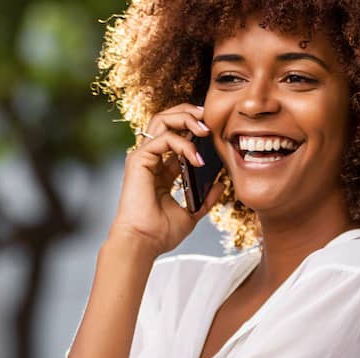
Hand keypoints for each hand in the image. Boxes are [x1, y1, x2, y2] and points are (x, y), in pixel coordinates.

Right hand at [107, 104, 226, 256]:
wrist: (144, 242)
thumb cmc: (160, 233)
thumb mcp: (191, 212)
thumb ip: (206, 198)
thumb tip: (221, 184)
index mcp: (161, 169)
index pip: (177, 136)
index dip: (194, 128)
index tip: (213, 130)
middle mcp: (151, 159)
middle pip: (166, 120)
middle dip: (188, 113)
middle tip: (208, 117)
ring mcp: (143, 157)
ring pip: (161, 120)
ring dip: (185, 119)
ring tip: (204, 128)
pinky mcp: (138, 160)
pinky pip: (163, 139)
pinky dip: (183, 144)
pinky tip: (196, 158)